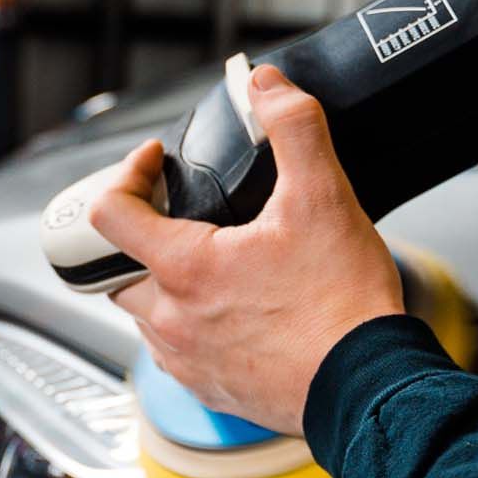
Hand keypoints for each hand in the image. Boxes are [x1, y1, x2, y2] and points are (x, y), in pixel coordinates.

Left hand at [91, 67, 405, 435]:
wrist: (368, 388)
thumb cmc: (344, 307)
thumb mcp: (324, 198)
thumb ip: (293, 129)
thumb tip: (267, 87)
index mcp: (185, 268)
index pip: (108, 213)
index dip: (127, 174)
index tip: (155, 164)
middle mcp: (172, 321)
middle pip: (117, 269)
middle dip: (139, 236)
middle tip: (179, 216)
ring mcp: (188, 362)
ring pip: (146, 315)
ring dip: (163, 284)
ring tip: (213, 263)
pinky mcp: (211, 391)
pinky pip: (177, 355)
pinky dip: (190, 328)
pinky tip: (234, 313)